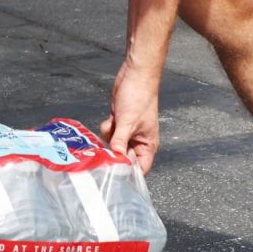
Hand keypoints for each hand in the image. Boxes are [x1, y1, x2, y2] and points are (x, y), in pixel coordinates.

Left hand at [99, 59, 160, 173]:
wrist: (135, 77)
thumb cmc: (139, 98)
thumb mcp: (128, 122)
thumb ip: (120, 142)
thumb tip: (114, 159)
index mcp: (148, 144)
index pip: (140, 167)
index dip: (129, 173)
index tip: (115, 175)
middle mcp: (138, 141)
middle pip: (124, 157)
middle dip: (115, 153)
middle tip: (104, 152)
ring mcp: (127, 131)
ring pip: (114, 145)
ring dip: (109, 138)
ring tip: (112, 126)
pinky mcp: (118, 123)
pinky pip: (109, 133)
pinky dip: (107, 128)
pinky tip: (110, 118)